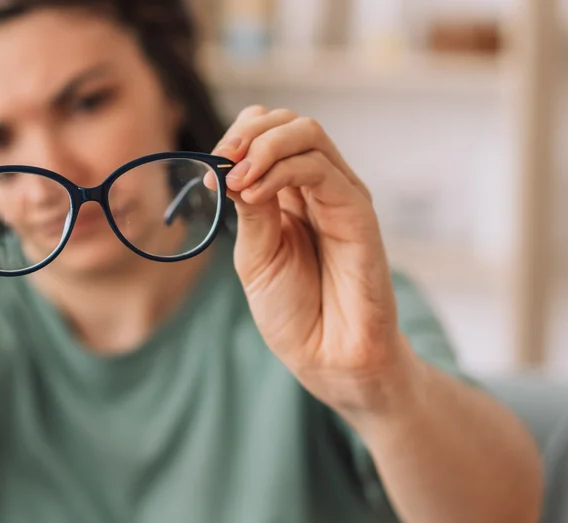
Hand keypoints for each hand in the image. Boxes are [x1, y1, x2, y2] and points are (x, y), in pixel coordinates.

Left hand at [211, 106, 412, 416]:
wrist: (328, 356)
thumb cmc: (294, 312)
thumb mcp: (255, 255)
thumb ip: (250, 210)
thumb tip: (232, 166)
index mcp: (290, 194)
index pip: (266, 133)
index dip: (235, 139)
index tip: (209, 171)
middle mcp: (318, 187)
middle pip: (287, 122)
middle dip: (246, 133)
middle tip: (220, 163)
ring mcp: (340, 195)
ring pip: (307, 132)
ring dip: (262, 146)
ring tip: (236, 179)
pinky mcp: (358, 211)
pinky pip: (321, 168)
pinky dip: (281, 169)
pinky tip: (255, 192)